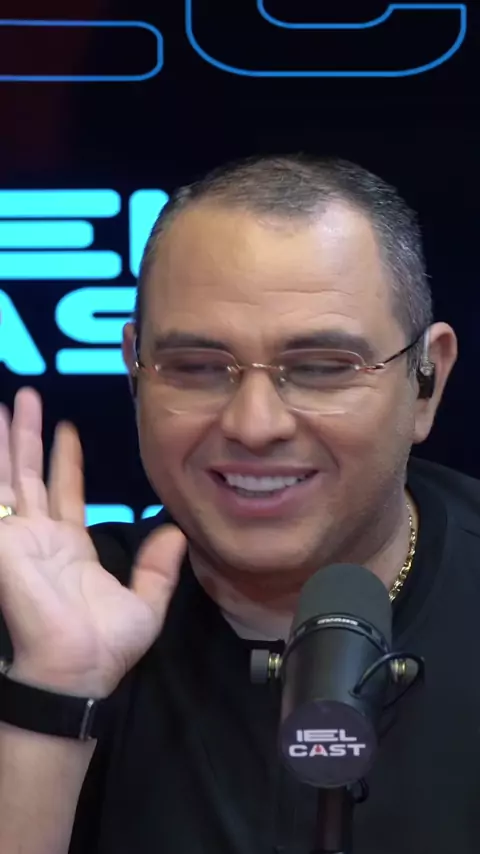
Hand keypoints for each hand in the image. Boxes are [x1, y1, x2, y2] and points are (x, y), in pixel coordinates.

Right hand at [0, 388, 185, 698]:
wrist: (79, 669)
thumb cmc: (107, 645)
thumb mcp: (145, 601)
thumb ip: (158, 568)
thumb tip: (176, 533)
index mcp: (69, 546)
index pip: (64, 491)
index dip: (65, 459)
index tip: (67, 429)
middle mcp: (39, 536)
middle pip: (30, 473)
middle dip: (26, 435)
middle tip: (26, 396)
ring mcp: (17, 537)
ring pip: (8, 476)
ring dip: (7, 439)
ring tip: (8, 401)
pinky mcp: (4, 543)